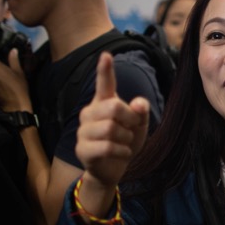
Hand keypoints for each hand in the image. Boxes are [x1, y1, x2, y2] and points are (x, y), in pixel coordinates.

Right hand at [76, 52, 149, 189]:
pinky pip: (107, 147)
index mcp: (103, 102)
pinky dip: (121, 151)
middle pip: (114, 107)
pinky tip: (122, 153)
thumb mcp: (138, 125)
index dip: (105, 70)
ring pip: (110, 128)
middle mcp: (90, 113)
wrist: (113, 168)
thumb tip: (140, 103)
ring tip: (125, 143)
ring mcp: (83, 131)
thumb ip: (141, 112)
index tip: (106, 55)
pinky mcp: (82, 149)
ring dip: (126, 138)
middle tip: (132, 128)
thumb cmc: (125, 140)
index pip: (104, 83)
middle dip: (130, 119)